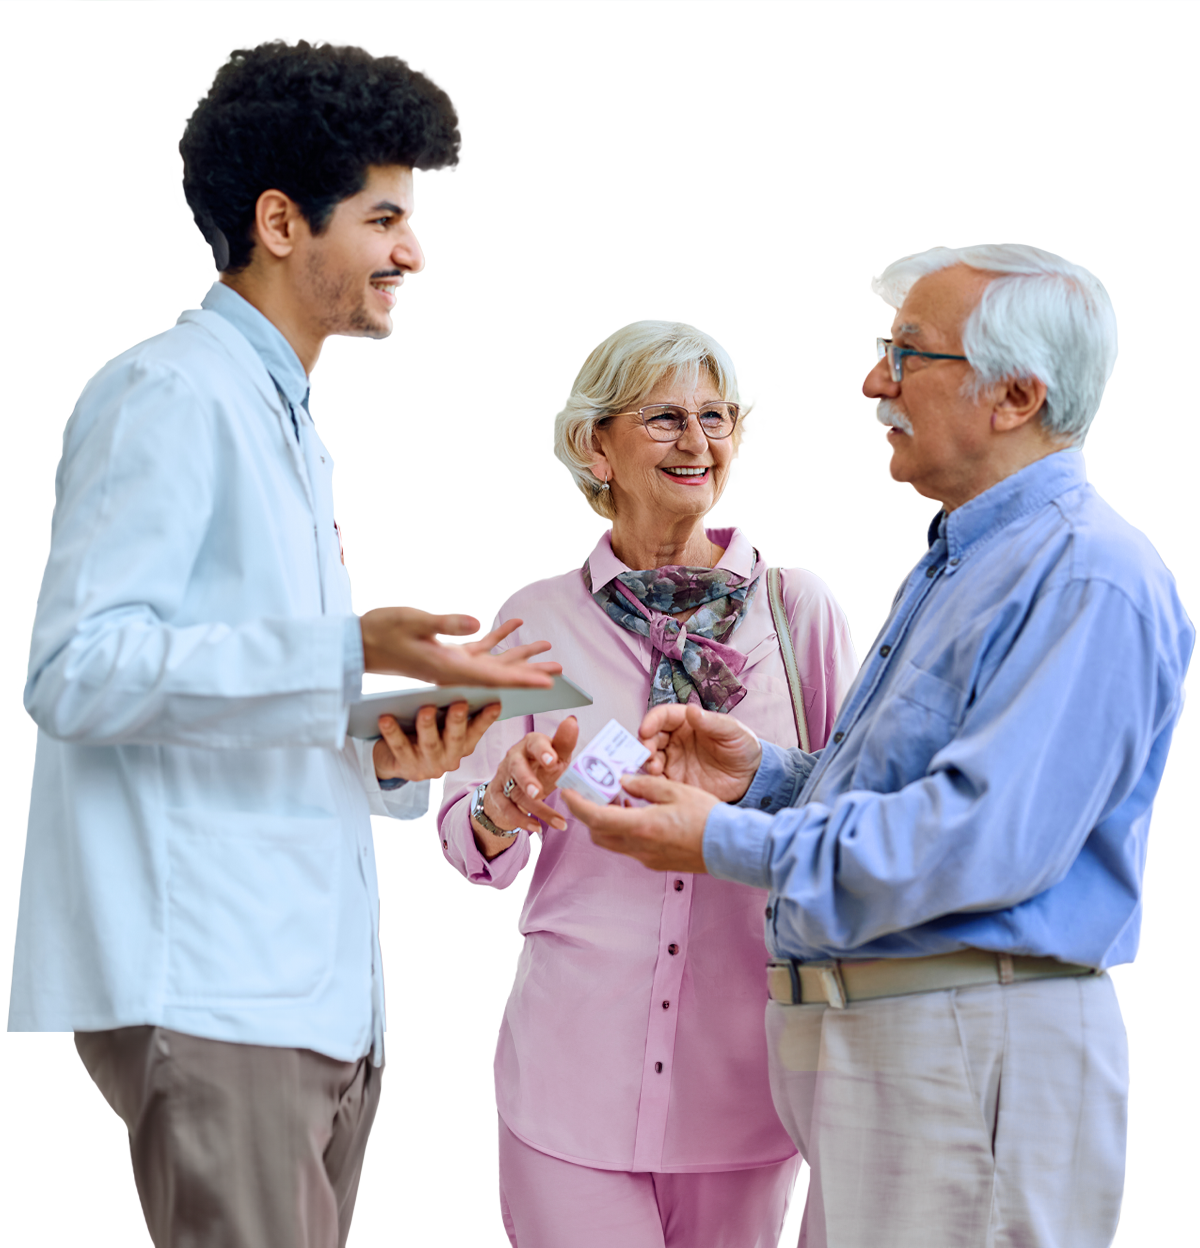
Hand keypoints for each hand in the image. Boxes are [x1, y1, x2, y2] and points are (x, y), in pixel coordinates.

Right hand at [359, 608, 561, 687]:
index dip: (521, 680)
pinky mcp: (446, 655)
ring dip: (519, 655)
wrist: (358, 643)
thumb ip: (444, 623)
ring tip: (547, 649)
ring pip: (493, 662)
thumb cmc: (382, 630)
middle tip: (561, 672)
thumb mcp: (413, 621)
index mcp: (449, 668)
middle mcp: (454, 671)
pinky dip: (497, 637)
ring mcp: (451, 664)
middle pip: (500, 675)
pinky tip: (514, 624)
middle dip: (530, 672)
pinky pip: (478, 648)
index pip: (493, 677)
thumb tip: (475, 623)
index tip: (546, 684)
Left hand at [373, 701, 500, 782]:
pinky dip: (392, 732)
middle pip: (455, 738)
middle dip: (457, 720)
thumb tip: (460, 681)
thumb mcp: (442, 726)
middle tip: (459, 703)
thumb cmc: (422, 735)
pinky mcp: (406, 767)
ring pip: (429, 743)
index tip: (495, 703)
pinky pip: (399, 747)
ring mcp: (428, 765)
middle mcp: (450, 757)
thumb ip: (452, 712)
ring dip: (428, 725)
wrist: (394, 761)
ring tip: (425, 708)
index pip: (477, 730)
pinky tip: (386, 718)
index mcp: (462, 746)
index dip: (486, 718)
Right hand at [472, 718, 579, 858]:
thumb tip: (572, 721)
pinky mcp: (498, 796)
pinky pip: (507, 809)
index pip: (534, 743)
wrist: (516, 786)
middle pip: (517, 767)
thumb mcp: (555, 755)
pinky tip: (538, 828)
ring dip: (536, 807)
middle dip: (527, 779)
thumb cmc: (540, 766)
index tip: (553, 761)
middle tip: (538, 791)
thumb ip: (564, 742)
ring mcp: (504, 778)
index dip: (543, 751)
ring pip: (515, 792)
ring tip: (555, 820)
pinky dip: (522, 820)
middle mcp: (514, 758)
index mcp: (530, 744)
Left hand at [560, 773, 715, 873]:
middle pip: (598, 834)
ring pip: (613, 842)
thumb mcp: (675, 790)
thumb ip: (644, 784)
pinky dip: (624, 830)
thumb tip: (623, 781)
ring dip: (607, 823)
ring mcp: (646, 858)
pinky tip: (638, 813)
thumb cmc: (707, 817)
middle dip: (589, 814)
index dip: (577, 805)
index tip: (566, 792)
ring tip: (619, 799)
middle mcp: (639, 847)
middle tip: (594, 792)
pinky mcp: (656, 862)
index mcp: (641, 826)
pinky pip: (630, 847)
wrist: (730, 848)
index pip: (595, 818)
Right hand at [638, 703, 761, 802]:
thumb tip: (692, 710)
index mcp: (686, 721)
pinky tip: (658, 782)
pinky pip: (657, 780)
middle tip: (648, 753)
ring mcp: (673, 760)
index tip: (646, 730)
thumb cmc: (742, 747)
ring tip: (655, 769)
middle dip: (645, 743)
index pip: (662, 716)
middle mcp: (674, 739)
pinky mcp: (675, 780)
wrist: (750, 779)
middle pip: (650, 737)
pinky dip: (652, 781)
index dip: (651, 721)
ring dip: (646, 762)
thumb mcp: (732, 732)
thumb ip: (712, 723)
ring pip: (650, 758)